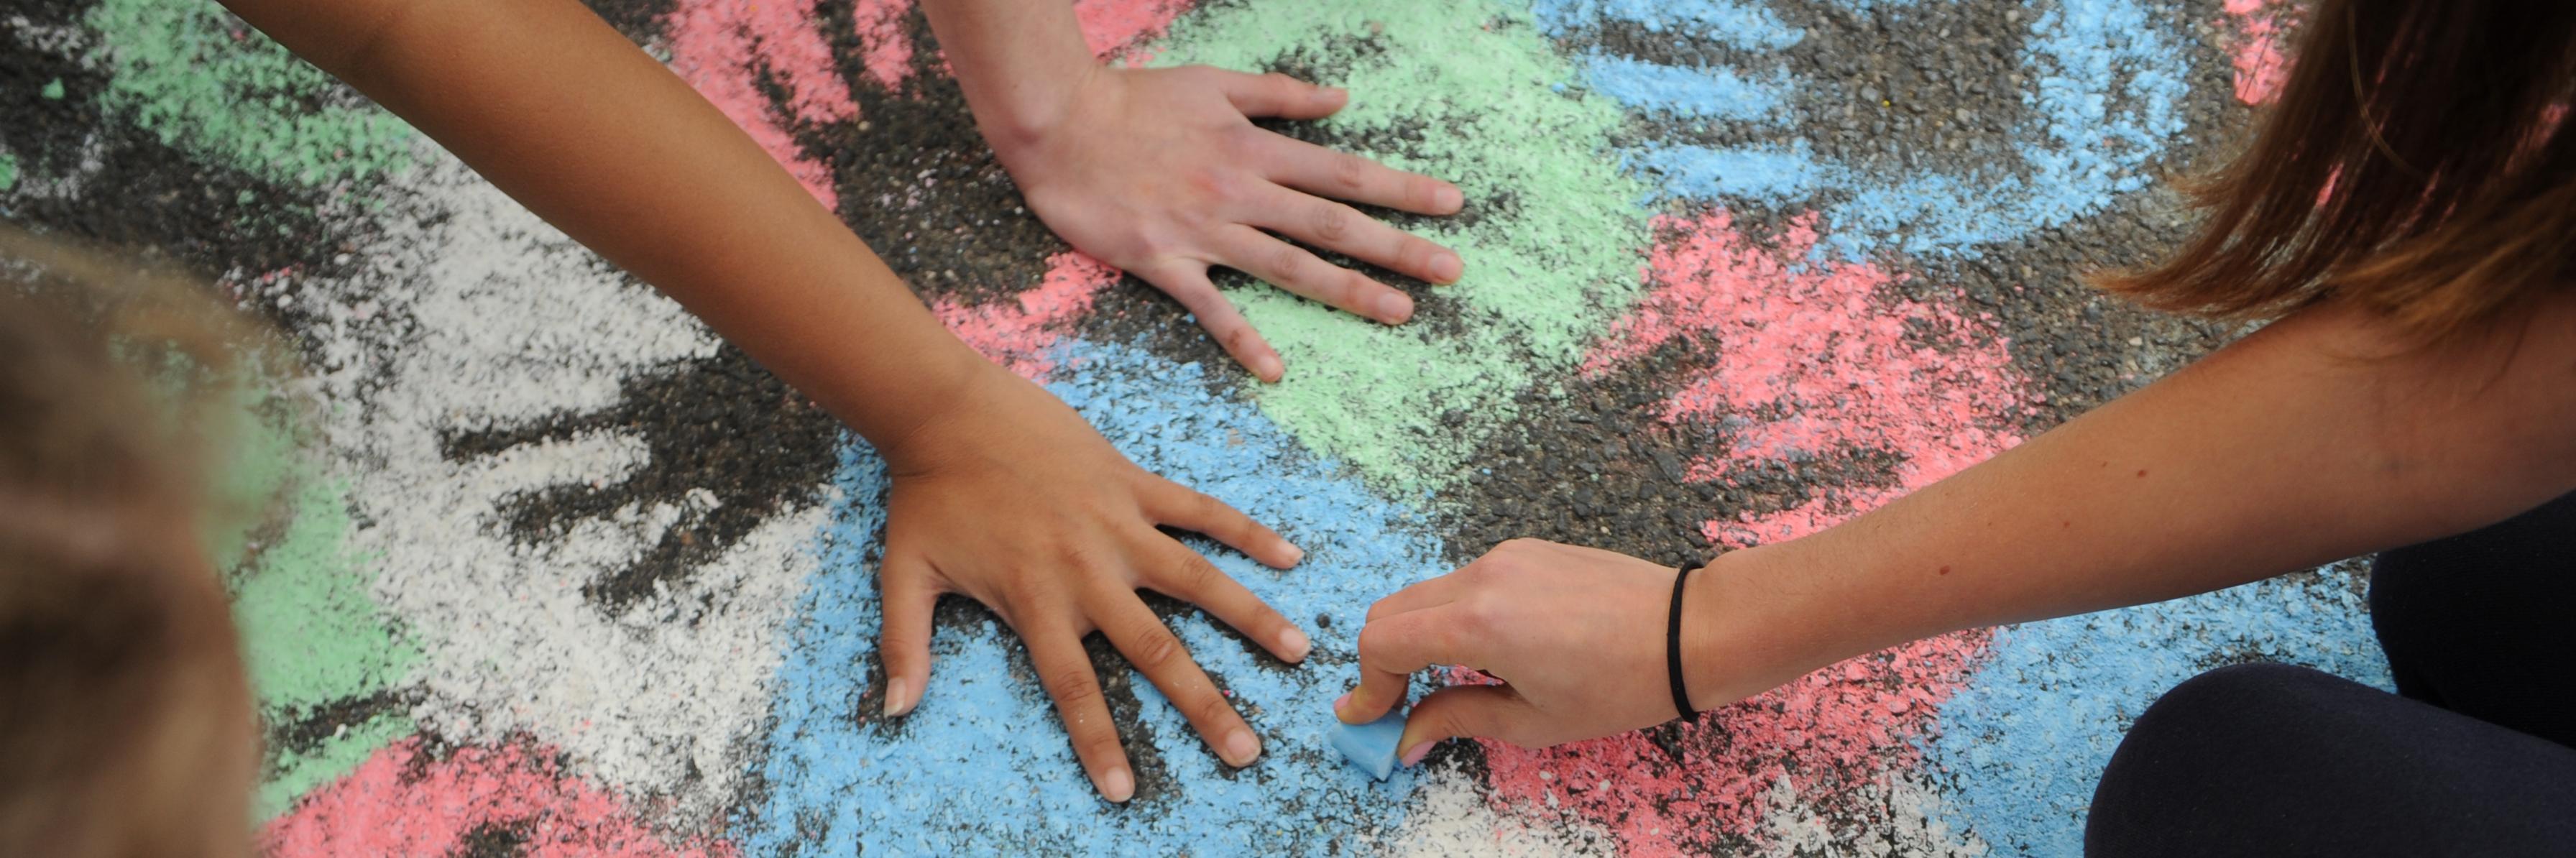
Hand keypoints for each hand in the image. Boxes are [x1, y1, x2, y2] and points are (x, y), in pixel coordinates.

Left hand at [876, 365, 1310, 801]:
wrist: (946, 409)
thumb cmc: (927, 494)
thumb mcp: (903, 575)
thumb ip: (905, 645)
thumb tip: (894, 711)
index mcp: (1036, 602)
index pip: (1075, 688)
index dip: (1100, 743)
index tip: (1127, 793)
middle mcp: (1087, 572)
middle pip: (1156, 652)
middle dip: (1205, 706)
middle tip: (1248, 752)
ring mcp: (1117, 525)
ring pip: (1198, 581)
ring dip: (1251, 617)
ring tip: (1297, 651)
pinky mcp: (1132, 483)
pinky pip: (1200, 511)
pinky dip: (1245, 532)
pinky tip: (1290, 555)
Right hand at [987, 64, 1466, 381]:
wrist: (1058, 122)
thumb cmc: (1134, 99)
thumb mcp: (1215, 82)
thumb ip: (1279, 95)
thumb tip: (1341, 100)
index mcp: (1256, 148)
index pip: (1345, 172)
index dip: (1403, 188)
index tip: (1452, 204)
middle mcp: (1241, 190)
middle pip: (1333, 222)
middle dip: (1398, 247)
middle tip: (1452, 271)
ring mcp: (1204, 229)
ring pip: (1289, 265)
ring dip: (1347, 290)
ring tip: (1400, 313)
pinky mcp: (1162, 260)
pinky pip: (1210, 306)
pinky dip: (1243, 338)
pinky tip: (1276, 370)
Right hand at [1335, 539, 1729, 767]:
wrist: (1689, 632)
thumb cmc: (1621, 683)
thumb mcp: (1533, 718)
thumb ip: (1457, 719)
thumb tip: (1408, 738)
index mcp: (1478, 623)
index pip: (1382, 642)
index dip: (1366, 685)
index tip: (1368, 718)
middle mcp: (1482, 577)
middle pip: (1390, 610)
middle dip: (1382, 660)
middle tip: (1398, 705)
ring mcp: (1505, 556)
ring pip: (1427, 594)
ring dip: (1418, 637)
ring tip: (1449, 682)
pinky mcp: (1526, 550)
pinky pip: (1466, 581)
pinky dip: (1454, 616)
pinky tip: (1492, 650)